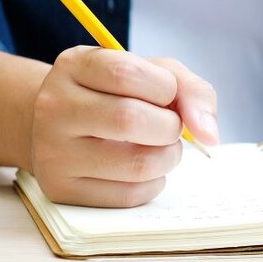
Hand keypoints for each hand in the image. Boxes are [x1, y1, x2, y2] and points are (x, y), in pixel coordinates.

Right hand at [29, 47, 218, 207]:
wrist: (56, 127)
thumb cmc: (114, 95)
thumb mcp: (148, 73)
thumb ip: (188, 89)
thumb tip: (210, 135)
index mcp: (74, 66)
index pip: (127, 72)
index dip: (164, 87)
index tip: (168, 94)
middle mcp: (54, 106)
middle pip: (130, 120)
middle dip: (170, 127)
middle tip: (170, 126)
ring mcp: (52, 152)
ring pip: (136, 164)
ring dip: (168, 158)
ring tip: (161, 148)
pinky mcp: (61, 190)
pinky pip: (128, 195)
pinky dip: (153, 183)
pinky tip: (143, 169)